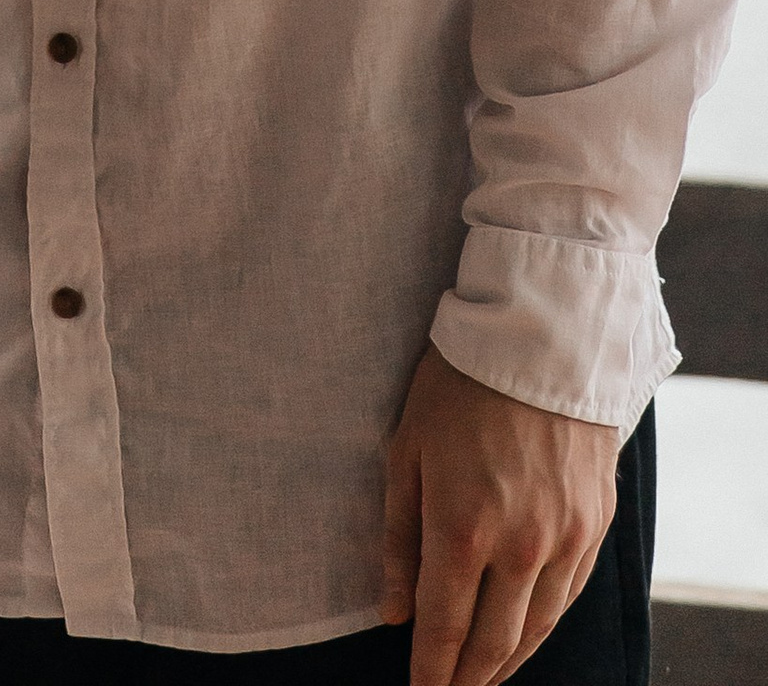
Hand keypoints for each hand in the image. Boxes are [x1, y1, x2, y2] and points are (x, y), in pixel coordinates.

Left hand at [382, 348, 617, 685]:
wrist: (542, 338)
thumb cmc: (457, 385)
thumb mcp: (406, 449)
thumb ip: (398, 537)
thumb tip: (394, 611)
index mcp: (463, 527)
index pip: (444, 627)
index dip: (431, 671)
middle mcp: (520, 546)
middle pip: (494, 642)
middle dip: (468, 678)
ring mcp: (564, 539)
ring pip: (536, 628)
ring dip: (507, 662)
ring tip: (482, 677)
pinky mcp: (594, 526)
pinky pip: (567, 596)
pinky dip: (542, 625)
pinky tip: (524, 634)